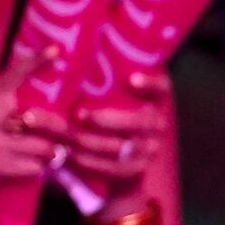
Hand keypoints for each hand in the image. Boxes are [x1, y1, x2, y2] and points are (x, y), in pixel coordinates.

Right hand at [0, 48, 66, 192]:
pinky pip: (33, 166)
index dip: (37, 61)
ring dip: (51, 152)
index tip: (56, 50)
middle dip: (59, 128)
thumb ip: (4, 100)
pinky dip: (38, 168)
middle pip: (40, 118)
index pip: (15, 74)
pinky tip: (31, 166)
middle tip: (64, 133)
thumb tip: (41, 96)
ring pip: (42, 146)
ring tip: (50, 154)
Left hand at [64, 67, 171, 205]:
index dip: (150, 84)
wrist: (119, 150)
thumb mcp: (112, 94)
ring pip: (122, 147)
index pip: (161, 87)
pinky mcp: (135, 168)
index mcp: (155, 99)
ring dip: (89, 142)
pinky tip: (70, 157)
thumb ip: (103, 81)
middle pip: (138, 122)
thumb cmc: (108, 109)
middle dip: (106, 119)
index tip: (132, 79)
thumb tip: (68, 55)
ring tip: (63, 136)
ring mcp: (149, 148)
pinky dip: (90, 163)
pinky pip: (114, 169)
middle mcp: (157, 123)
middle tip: (78, 113)